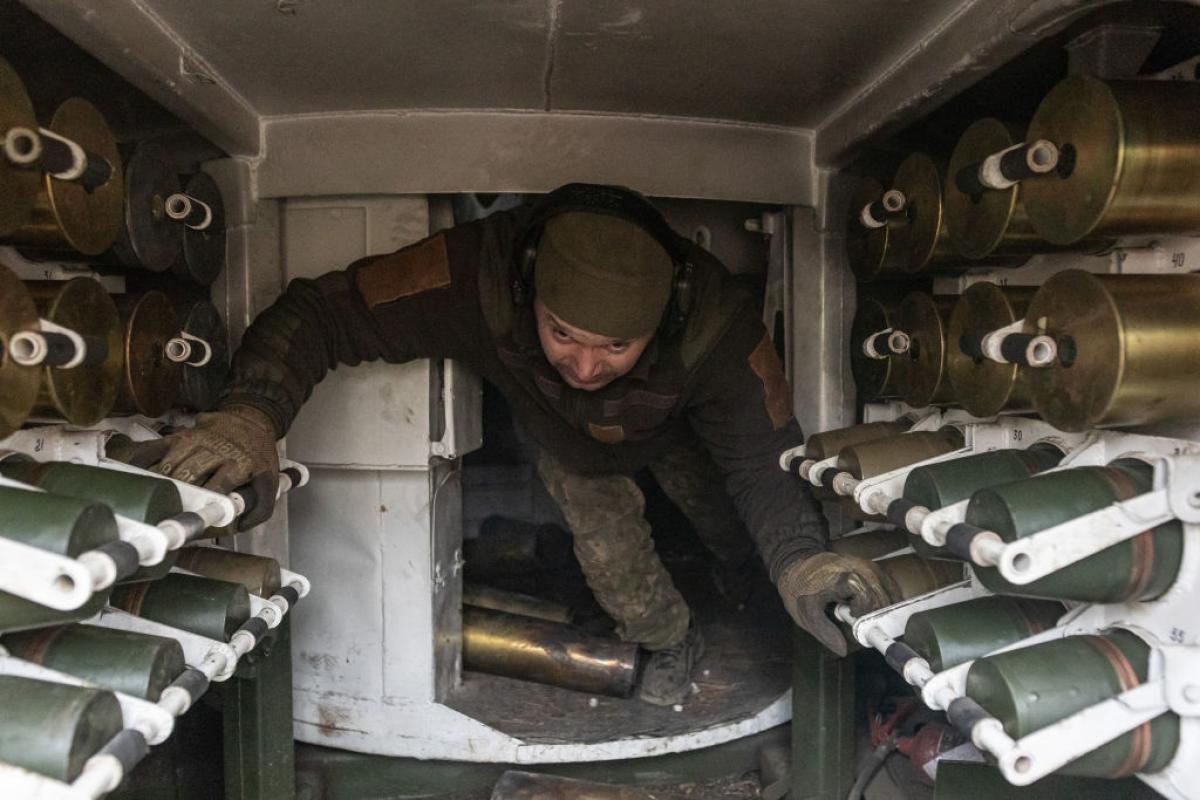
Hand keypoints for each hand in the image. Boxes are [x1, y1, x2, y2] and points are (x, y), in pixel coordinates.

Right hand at [118, 405, 279, 529]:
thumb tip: (236, 527)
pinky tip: (131, 477)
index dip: (205, 505)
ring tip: (152, 504)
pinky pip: (153, 448)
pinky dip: (139, 463)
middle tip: (167, 517)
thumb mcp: (269, 482)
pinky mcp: (179, 436)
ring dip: (159, 486)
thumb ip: (258, 509)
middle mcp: (214, 451)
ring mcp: (194, 441)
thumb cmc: (257, 457)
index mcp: (239, 464)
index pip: (217, 486)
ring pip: (169, 465)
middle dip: (177, 497)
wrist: (252, 421)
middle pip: (187, 476)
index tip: (195, 521)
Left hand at [776, 552, 898, 655]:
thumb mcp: (806, 613)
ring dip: (882, 606)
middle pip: (881, 594)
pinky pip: (887, 584)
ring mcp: (865, 565)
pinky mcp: (870, 566)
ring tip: (865, 613)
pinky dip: (886, 597)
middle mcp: (857, 567)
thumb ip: (825, 632)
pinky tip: (876, 607)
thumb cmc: (800, 588)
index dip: (863, 610)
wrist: (797, 563)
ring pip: (888, 589)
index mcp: (840, 578)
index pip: (865, 596)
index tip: (854, 618)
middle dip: (875, 613)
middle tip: (861, 621)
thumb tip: (844, 650)